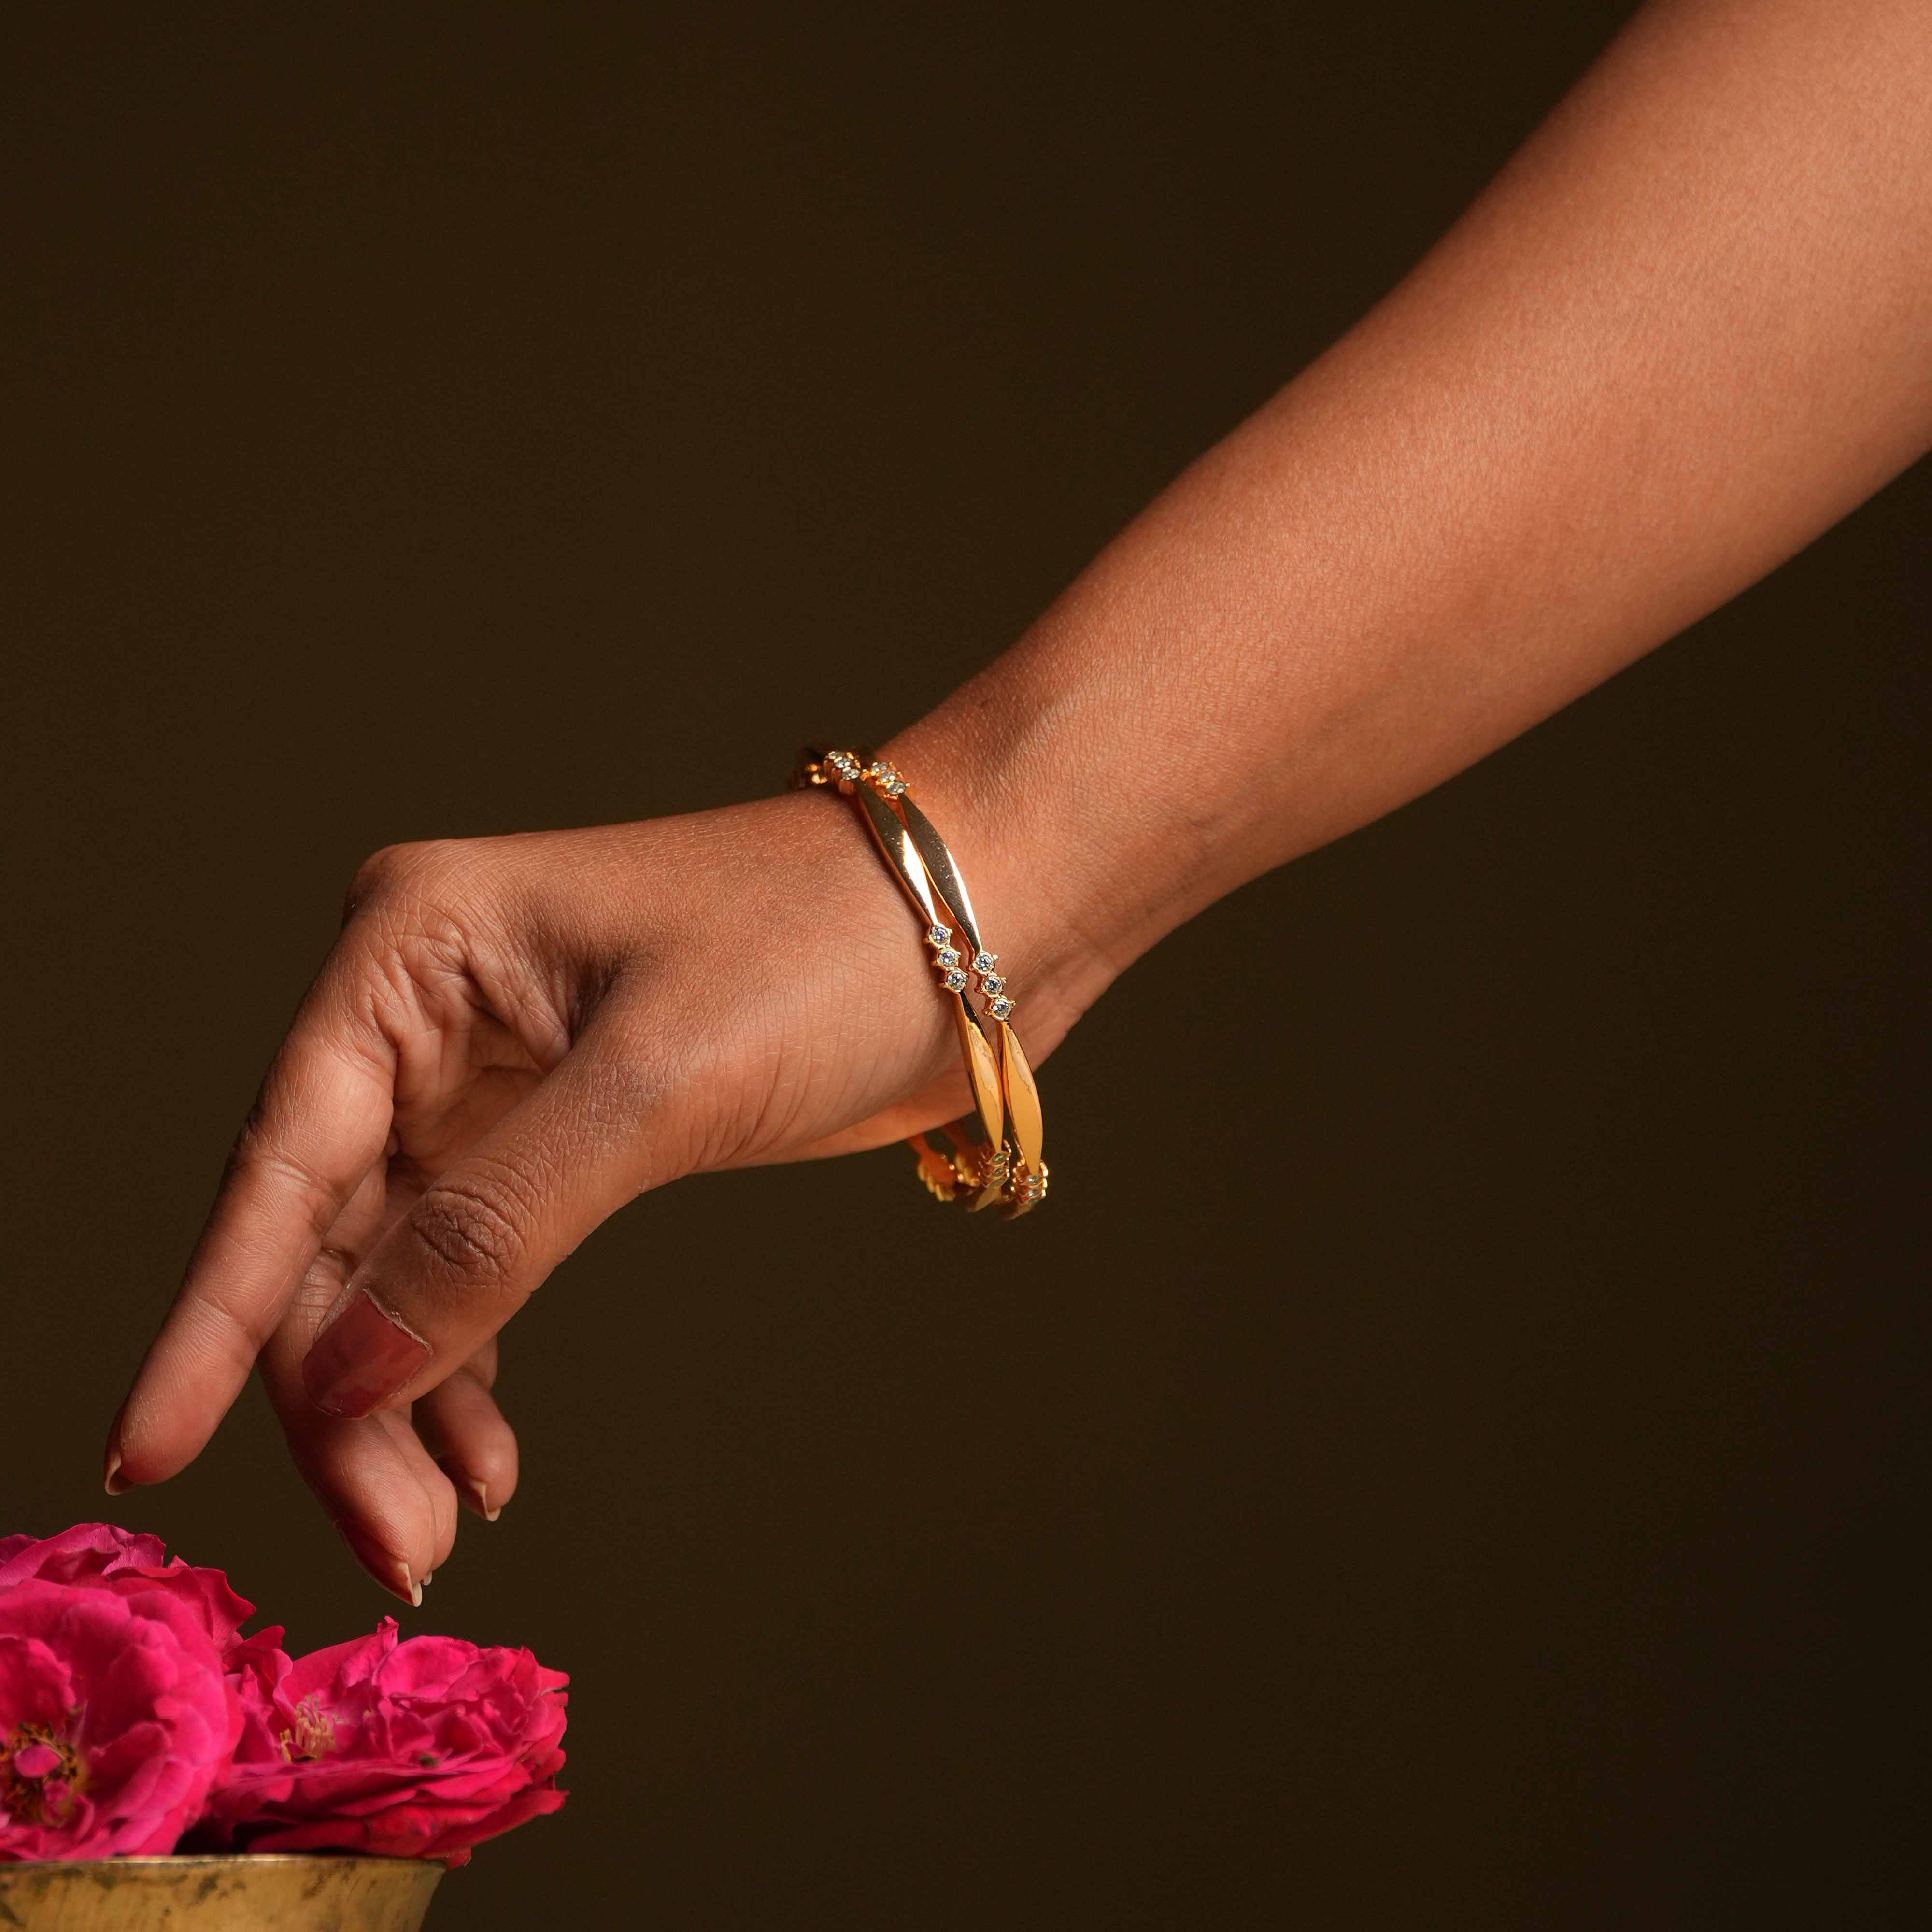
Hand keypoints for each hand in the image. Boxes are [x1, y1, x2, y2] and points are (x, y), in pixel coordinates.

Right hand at [104, 790, 1061, 1601]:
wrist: (969, 924)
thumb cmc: (824, 948)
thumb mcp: (654, 1086)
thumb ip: (494, 1233)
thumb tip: (347, 1375)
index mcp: (416, 947)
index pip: (282, 1158)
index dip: (213, 1320)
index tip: (145, 1454)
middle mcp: (430, 1007)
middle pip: (329, 1232)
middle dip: (343, 1392)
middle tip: (390, 1548)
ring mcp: (493, 1073)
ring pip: (397, 1267)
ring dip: (405, 1400)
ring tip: (433, 1533)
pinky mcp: (561, 1130)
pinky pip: (473, 1266)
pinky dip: (470, 1362)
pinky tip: (482, 1454)